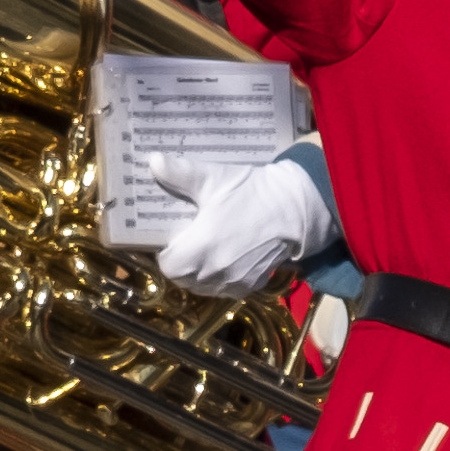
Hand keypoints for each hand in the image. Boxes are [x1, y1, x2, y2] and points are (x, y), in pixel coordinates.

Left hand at [149, 143, 330, 294]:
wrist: (296, 208)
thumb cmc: (252, 192)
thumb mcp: (215, 179)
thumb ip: (181, 174)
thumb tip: (153, 161)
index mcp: (202, 246)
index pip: (168, 266)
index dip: (167, 253)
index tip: (173, 238)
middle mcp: (216, 271)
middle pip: (183, 278)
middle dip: (181, 263)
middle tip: (188, 241)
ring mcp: (235, 281)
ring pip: (203, 286)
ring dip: (198, 273)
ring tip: (205, 250)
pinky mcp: (251, 285)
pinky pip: (225, 289)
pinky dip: (219, 279)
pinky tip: (225, 258)